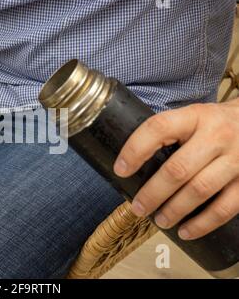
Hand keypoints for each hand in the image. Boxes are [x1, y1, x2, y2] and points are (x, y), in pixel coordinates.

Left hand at [113, 100, 238, 239]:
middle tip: (138, 208)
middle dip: (152, 193)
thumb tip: (130, 163)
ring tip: (159, 221)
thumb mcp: (193, 117)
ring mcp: (236, 159)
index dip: (135, 149)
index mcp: (195, 116)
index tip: (120, 170)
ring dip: (174, 210)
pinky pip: (225, 208)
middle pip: (178, 169)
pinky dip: (203, 224)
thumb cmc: (215, 124)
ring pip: (199, 190)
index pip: (158, 128)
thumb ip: (170, 133)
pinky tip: (186, 231)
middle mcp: (216, 135)